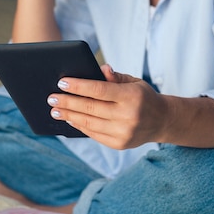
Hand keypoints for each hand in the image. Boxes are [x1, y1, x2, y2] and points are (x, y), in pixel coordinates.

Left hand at [47, 64, 169, 148]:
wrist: (162, 121)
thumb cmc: (143, 96)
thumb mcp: (134, 81)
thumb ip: (115, 77)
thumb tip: (99, 69)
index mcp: (131, 96)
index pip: (99, 90)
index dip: (79, 86)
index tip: (62, 82)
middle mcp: (128, 116)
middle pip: (90, 108)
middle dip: (68, 102)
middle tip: (51, 97)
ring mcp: (123, 132)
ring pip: (89, 123)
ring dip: (69, 116)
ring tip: (55, 109)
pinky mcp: (120, 144)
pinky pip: (94, 134)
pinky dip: (80, 126)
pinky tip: (70, 119)